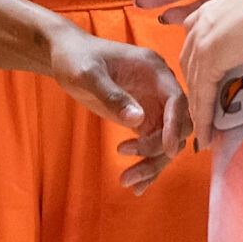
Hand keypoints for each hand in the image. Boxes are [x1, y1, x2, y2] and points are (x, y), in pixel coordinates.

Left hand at [45, 24, 191, 194]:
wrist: (66, 56)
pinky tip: (137, 185)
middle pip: (176, 125)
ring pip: (166, 140)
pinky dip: (148, 164)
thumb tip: (138, 120)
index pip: (176, 99)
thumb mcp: (88, 74)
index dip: (174, 125)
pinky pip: (153, 145)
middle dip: (159, 151)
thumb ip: (112, 95)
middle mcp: (159, 87)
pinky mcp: (143, 118)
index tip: (165, 150)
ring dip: (153, 163)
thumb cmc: (75, 58)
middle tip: (130, 168)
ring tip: (127, 181)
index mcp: (153, 69)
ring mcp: (152, 104)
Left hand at [176, 0, 242, 149]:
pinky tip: (205, 137)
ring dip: (197, 107)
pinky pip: (201, 96)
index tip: (209, 78)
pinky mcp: (208, 58)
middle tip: (207, 109)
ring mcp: (202, 41)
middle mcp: (203, 22)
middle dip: (196, 86)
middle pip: (189, 60)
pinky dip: (202, 118)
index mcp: (219, 9)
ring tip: (206, 129)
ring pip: (193, 82)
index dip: (201, 60)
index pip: (198, 36)